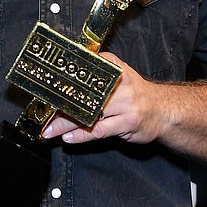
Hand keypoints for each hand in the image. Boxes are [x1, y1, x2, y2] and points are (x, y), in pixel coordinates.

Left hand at [42, 53, 162, 145]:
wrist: (163, 110)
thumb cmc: (134, 92)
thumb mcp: (118, 72)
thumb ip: (96, 70)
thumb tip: (66, 73)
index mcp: (112, 68)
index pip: (82, 73)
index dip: (62, 82)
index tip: (45, 91)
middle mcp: (118, 83)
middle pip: (83, 95)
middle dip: (60, 107)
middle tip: (42, 116)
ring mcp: (124, 104)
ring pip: (88, 115)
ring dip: (65, 124)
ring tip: (49, 130)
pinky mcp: (127, 123)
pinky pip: (99, 130)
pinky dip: (82, 135)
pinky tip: (69, 138)